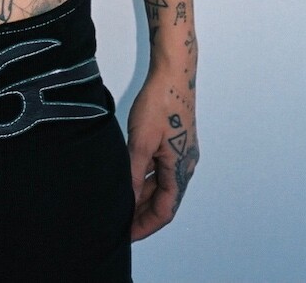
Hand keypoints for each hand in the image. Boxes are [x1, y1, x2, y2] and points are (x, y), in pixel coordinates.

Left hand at [126, 69, 198, 240]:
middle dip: (143, 213)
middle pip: (165, 200)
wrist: (174, 72)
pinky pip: (161, 169)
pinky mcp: (175, 141)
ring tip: (122, 204)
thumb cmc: (160, 103)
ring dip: (144, 196)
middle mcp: (185, 165)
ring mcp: (182, 152)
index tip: (126, 233)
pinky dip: (146, 178)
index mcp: (180, 169)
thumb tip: (127, 201)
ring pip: (162, 184)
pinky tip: (130, 177)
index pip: (165, 210)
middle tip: (120, 222)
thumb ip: (134, 174)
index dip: (145, 225)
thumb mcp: (141, 141)